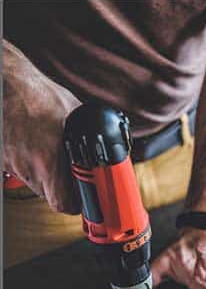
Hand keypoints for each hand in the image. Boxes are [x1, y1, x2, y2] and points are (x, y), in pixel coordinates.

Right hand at [3, 39, 80, 212]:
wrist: (7, 84)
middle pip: (49, 195)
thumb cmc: (41, 96)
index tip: (83, 199)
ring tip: (50, 152)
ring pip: (35, 183)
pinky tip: (34, 146)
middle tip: (71, 174)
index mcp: (49, 161)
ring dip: (45, 174)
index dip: (76, 204)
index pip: (63, 204)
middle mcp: (28, 166)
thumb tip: (111, 148)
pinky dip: (28, 163)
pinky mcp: (2, 159)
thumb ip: (93, 136)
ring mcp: (12, 163)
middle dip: (62, 187)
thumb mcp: (78, 116)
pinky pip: (19, 170)